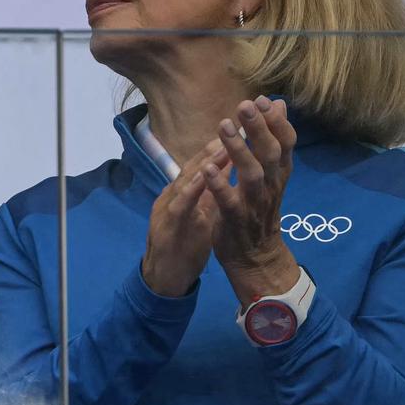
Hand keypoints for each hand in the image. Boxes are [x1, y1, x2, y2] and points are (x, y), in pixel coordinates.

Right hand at [139, 142, 222, 297]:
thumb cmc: (184, 245)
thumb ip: (211, 194)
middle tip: (234, 127)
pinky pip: (180, 207)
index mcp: (183, 194)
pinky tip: (202, 179)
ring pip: (184, 181)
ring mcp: (167, 210)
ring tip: (222, 146)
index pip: (201, 166)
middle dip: (213, 146)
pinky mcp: (166, 228)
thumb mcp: (200, 215)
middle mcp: (173, 196)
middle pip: (193, 167)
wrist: (164, 278)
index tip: (240, 130)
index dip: (219, 147)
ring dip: (202, 164)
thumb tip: (230, 172)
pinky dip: (190, 191)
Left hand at [198, 98, 300, 303]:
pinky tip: (208, 168)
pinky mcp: (236, 219)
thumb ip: (273, 139)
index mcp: (279, 172)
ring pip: (251, 173)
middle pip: (270, 153)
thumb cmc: (260, 207)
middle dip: (259, 128)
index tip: (264, 99)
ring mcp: (255, 202)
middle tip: (245, 105)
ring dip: (239, 150)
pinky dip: (220, 184)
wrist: (257, 255)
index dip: (277, 121)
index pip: (285, 142)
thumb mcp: (271, 172)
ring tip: (224, 128)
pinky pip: (229, 200)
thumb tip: (279, 104)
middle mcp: (271, 185)